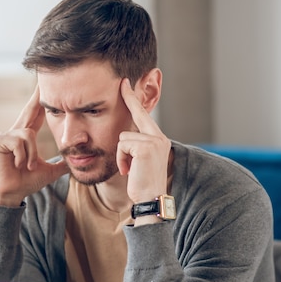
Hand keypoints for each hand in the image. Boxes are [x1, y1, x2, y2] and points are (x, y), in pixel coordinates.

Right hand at [0, 85, 68, 206]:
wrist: (12, 194)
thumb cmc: (26, 182)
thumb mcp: (49, 171)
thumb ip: (61, 165)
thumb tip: (75, 163)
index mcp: (26, 137)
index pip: (37, 115)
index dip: (41, 101)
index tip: (45, 87)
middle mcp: (15, 132)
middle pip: (29, 109)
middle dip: (37, 96)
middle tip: (43, 79)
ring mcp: (6, 135)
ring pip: (28, 134)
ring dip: (32, 155)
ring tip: (28, 166)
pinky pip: (20, 141)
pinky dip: (23, 156)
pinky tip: (18, 164)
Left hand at [117, 78, 170, 204]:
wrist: (150, 200)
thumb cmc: (142, 183)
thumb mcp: (140, 161)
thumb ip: (136, 145)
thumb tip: (124, 134)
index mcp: (158, 139)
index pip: (144, 115)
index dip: (134, 99)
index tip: (126, 84)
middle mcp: (159, 137)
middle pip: (137, 114)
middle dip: (130, 98)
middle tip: (123, 81)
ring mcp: (154, 141)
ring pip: (123, 136)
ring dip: (121, 154)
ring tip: (129, 168)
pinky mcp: (146, 147)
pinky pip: (122, 145)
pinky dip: (121, 159)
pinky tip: (128, 170)